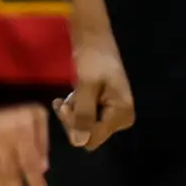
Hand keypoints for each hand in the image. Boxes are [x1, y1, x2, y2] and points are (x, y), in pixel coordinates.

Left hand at [62, 20, 132, 148]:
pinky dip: (74, 110)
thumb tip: (80, 143)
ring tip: (68, 96)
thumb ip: (83, 115)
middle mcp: (121, 119)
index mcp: (123, 114)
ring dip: (72, 114)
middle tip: (63, 101)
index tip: (65, 106)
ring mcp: (113, 116)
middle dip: (72, 120)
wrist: (94, 42)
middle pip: (88, 136)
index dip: (74, 126)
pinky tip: (68, 98)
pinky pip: (84, 121)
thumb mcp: (86, 87)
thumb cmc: (93, 60)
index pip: (91, 138)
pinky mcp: (104, 111)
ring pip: (84, 129)